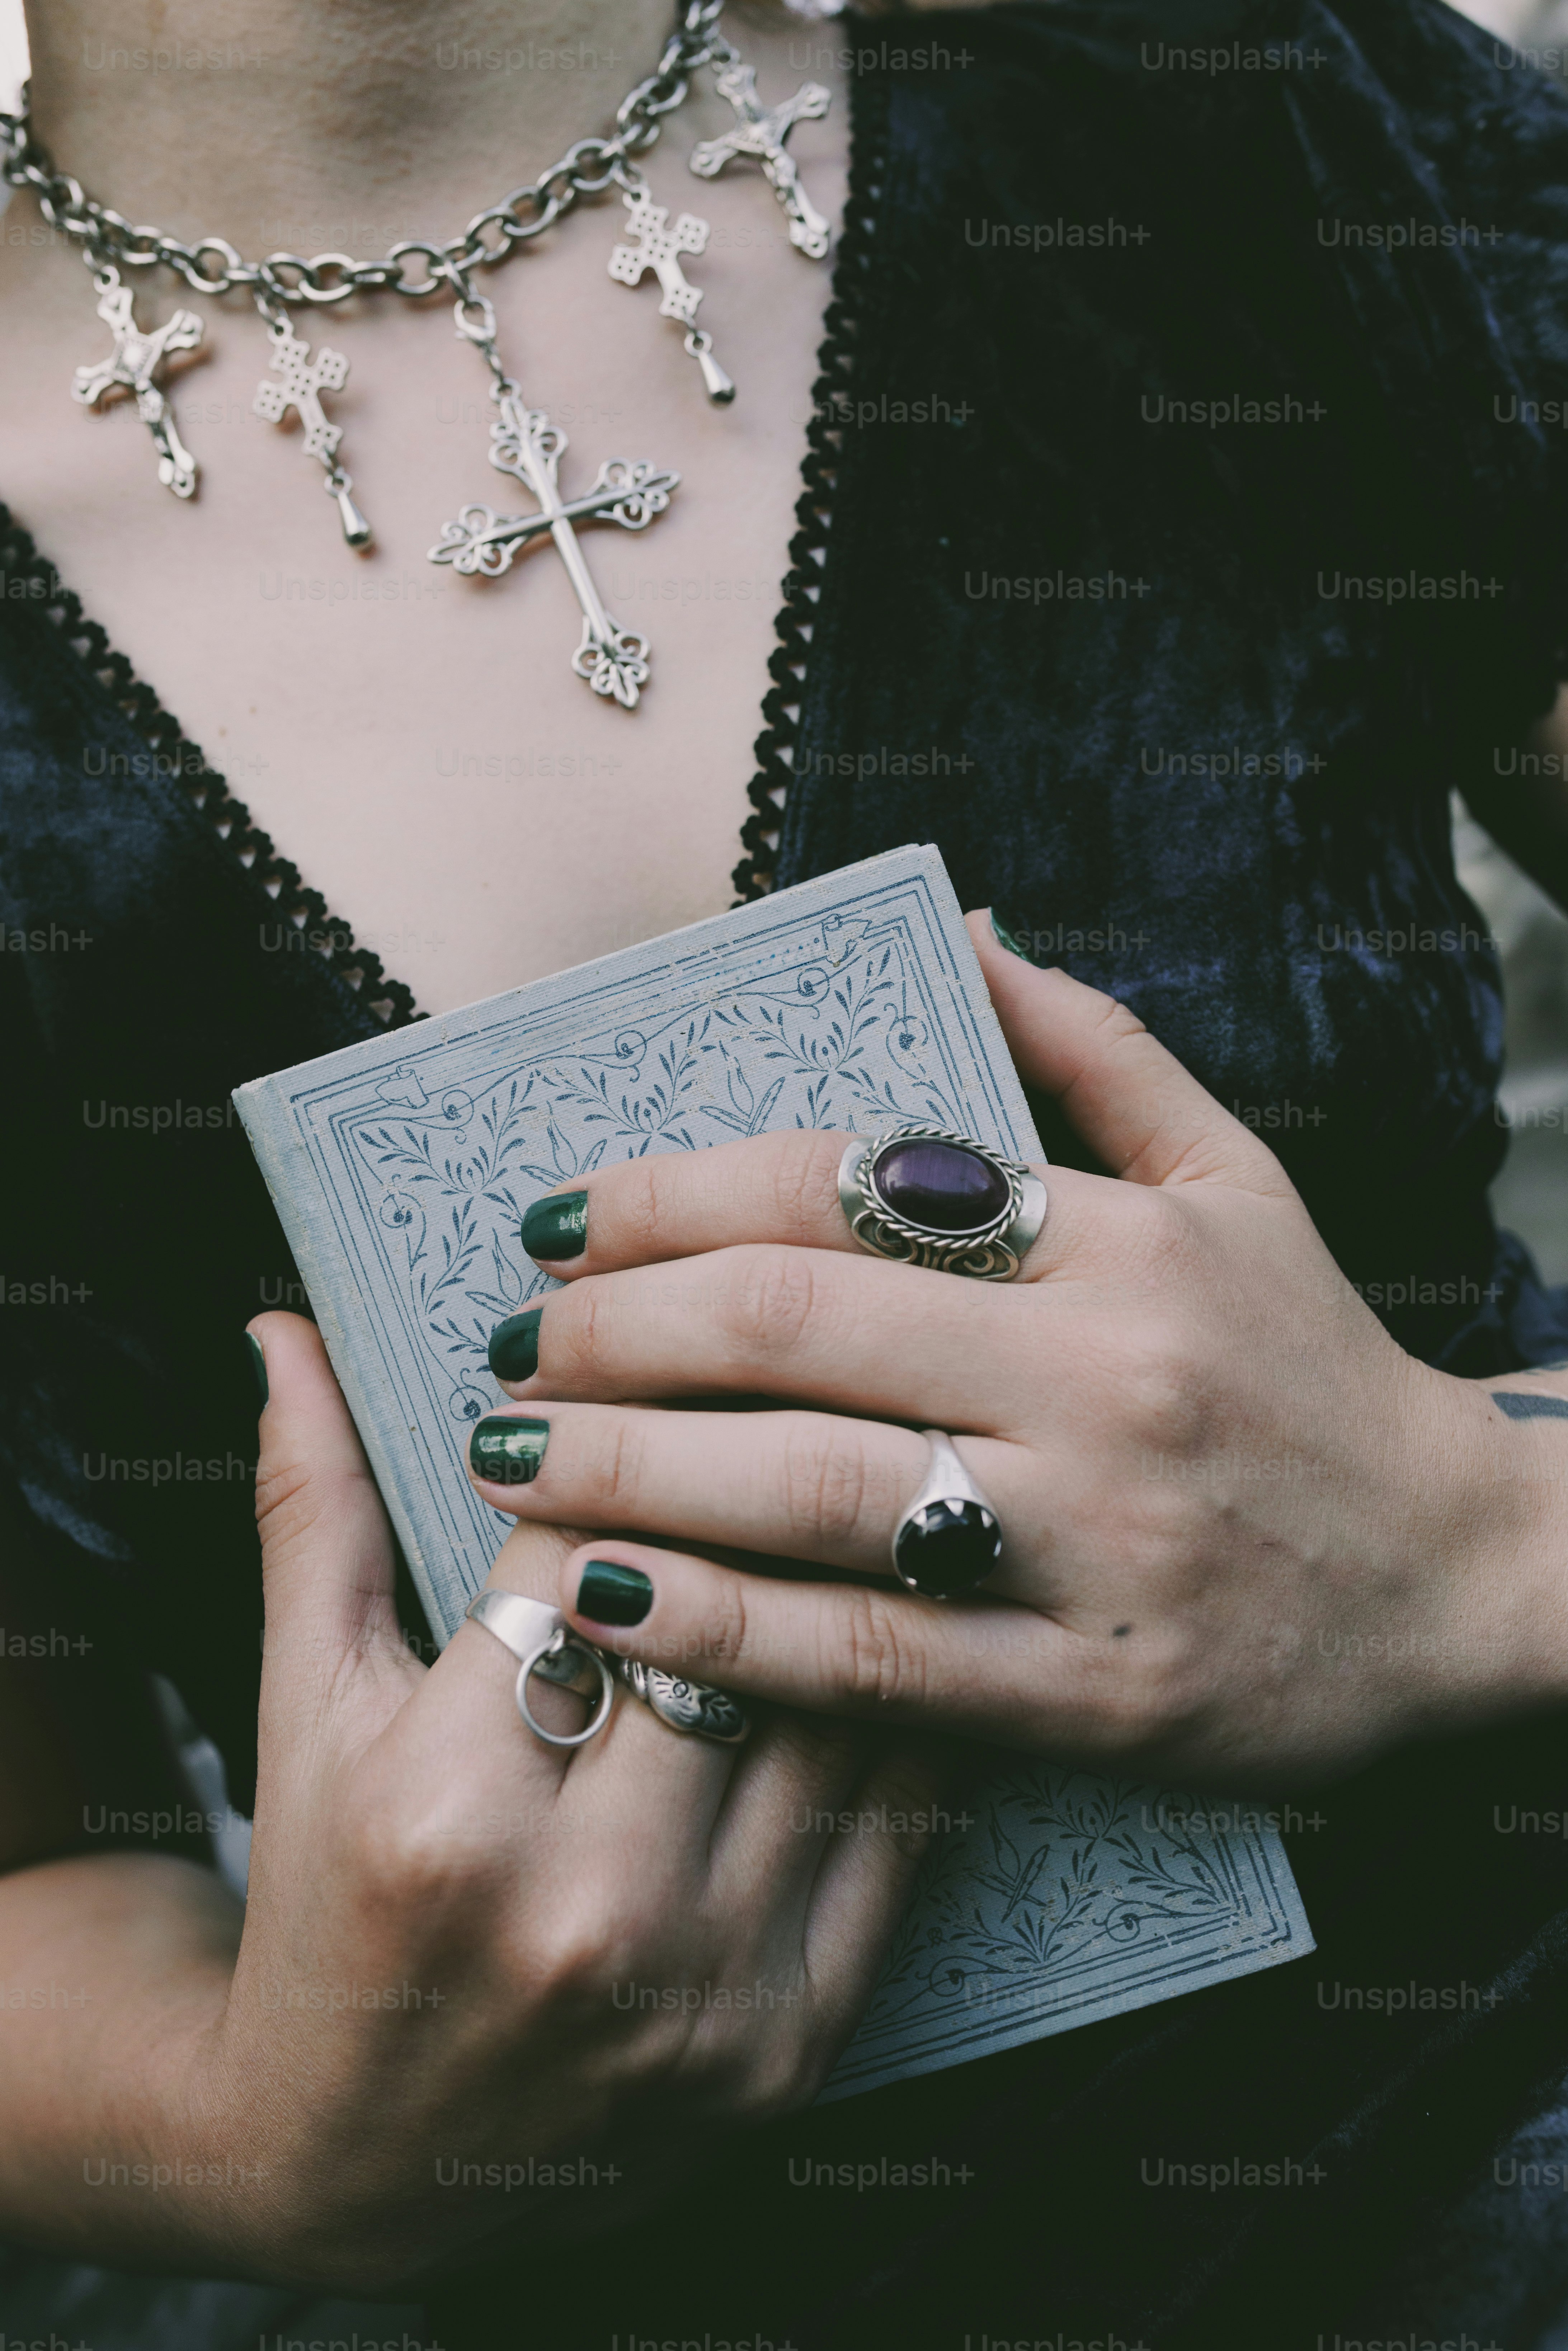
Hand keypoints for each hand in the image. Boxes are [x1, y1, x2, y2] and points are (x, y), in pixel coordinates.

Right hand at [194, 1313, 947, 2292]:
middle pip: (724, 1618)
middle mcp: (581, 1905)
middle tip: (805, 1375)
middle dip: (756, 1478)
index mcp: (448, 1808)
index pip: (585, 1545)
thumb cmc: (326, 1904)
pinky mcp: (789, 2044)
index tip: (654, 1349)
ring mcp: (701, 1988)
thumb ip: (311, 1512)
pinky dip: (907, 1719)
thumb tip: (286, 1334)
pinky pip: (892, 1835)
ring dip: (856, 1579)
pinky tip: (914, 1626)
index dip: (624, 1424)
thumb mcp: (304, 1709)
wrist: (360, 2157)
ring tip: (880, 1468)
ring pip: (833, 1710)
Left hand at [470, 912, 1567, 1788]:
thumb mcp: (1240, 1180)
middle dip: (613, 1327)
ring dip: (625, 1466)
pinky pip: (867, 1661)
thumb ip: (1098, 1051)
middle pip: (795, 1328)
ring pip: (811, 1490)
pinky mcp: (1088, 1695)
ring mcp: (1096, 1543)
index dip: (670, 1193)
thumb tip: (970, 928)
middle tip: (508, 1340)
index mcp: (1124, 1243)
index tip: (557, 1217)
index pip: (844, 1187)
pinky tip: (598, 1596)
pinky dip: (717, 1625)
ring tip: (507, 1451)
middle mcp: (1105, 1378)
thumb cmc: (1319, 1365)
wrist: (1466, 1583)